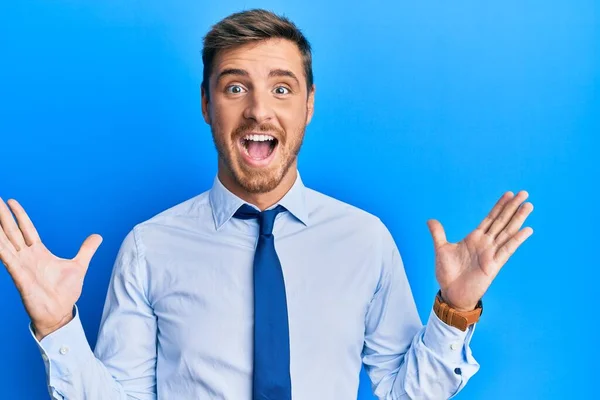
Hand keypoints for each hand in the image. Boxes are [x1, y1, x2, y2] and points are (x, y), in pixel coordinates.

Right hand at [0, 198, 101, 339]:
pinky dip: (1, 249)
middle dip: (3, 216)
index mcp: (39, 252)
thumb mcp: (79, 265)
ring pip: (6, 242)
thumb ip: (86, 250)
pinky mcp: (19, 277)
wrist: (59, 314)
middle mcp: (27, 256)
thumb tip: (98, 236)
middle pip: (13, 231)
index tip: (12, 200)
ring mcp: (22, 266)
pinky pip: (7, 259)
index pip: (27, 229)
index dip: (20, 215)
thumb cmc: (65, 292)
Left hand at [426, 191, 533, 310]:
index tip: (509, 193)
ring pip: (507, 232)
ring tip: (528, 206)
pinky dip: (516, 240)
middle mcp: (485, 243)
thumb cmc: (448, 273)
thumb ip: (438, 234)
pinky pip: (507, 250)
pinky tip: (526, 230)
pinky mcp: (494, 265)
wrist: (451, 293)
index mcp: (474, 238)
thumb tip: (430, 220)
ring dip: (518, 219)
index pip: (490, 218)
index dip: (499, 206)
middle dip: (512, 207)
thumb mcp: (441, 249)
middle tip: (524, 193)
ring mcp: (491, 253)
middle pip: (501, 221)